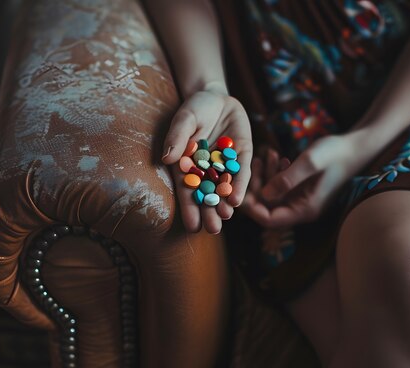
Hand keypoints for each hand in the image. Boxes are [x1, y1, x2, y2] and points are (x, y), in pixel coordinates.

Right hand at [162, 88, 252, 233]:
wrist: (216, 96)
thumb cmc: (194, 108)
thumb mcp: (184, 119)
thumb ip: (177, 137)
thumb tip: (167, 159)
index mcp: (188, 167)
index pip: (188, 192)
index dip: (190, 210)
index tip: (192, 227)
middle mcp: (207, 171)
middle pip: (208, 196)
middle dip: (210, 213)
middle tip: (212, 229)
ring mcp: (226, 165)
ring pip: (225, 188)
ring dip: (225, 204)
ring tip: (225, 217)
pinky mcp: (243, 156)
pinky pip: (242, 173)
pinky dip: (240, 186)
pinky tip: (237, 200)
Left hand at [243, 135, 358, 227]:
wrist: (356, 146)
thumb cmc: (336, 153)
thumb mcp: (310, 162)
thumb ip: (287, 179)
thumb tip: (263, 195)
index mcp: (304, 210)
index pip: (269, 220)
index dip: (252, 207)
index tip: (243, 187)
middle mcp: (301, 210)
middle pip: (266, 208)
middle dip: (256, 187)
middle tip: (253, 163)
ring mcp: (300, 200)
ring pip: (271, 195)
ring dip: (265, 176)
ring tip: (266, 154)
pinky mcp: (300, 190)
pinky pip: (279, 186)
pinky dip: (274, 172)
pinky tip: (275, 156)